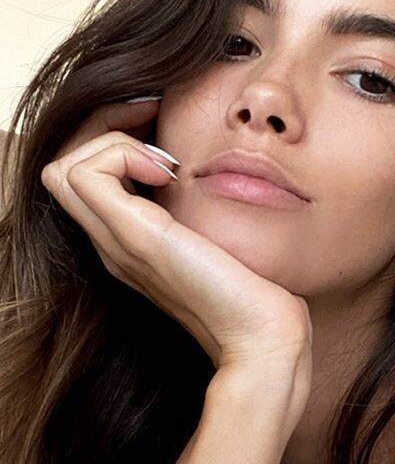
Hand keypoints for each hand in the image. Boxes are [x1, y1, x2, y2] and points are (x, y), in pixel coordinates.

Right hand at [40, 102, 311, 429]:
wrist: (263, 334)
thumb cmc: (256, 287)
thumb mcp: (217, 235)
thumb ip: (200, 209)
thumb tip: (203, 168)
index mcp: (128, 241)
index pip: (82, 176)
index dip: (114, 141)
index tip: (164, 135)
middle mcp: (111, 243)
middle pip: (62, 167)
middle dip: (106, 129)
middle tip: (158, 128)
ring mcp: (116, 242)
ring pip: (62, 166)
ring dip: (111, 140)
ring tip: (166, 162)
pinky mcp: (133, 237)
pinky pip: (84, 171)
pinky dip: (122, 153)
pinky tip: (169, 174)